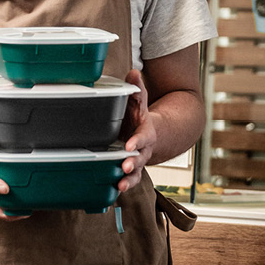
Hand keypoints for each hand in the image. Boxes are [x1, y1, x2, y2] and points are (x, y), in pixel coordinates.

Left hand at [118, 69, 155, 192]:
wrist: (153, 134)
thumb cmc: (140, 117)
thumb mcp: (140, 102)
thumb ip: (136, 90)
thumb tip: (133, 72)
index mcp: (146, 132)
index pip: (143, 137)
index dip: (137, 141)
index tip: (129, 145)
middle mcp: (143, 149)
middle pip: (140, 158)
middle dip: (132, 163)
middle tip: (124, 166)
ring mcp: (137, 161)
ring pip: (135, 173)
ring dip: (128, 180)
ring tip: (119, 185)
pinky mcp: (130, 170)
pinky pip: (128, 180)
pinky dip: (121, 187)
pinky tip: (111, 192)